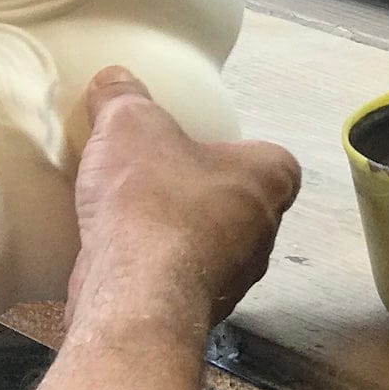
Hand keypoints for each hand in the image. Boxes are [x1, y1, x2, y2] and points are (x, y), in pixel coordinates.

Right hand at [66, 66, 300, 327]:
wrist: (133, 292)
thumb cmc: (150, 200)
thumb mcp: (128, 125)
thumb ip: (122, 97)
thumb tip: (113, 78)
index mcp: (268, 181)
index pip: (274, 162)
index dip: (241, 153)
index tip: (203, 149)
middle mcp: (262, 234)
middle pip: (241, 205)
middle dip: (204, 194)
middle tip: (160, 178)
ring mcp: (234, 279)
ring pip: (212, 246)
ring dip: (180, 234)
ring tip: (132, 216)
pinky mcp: (198, 311)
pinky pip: (180, 279)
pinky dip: (157, 268)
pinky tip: (119, 254)